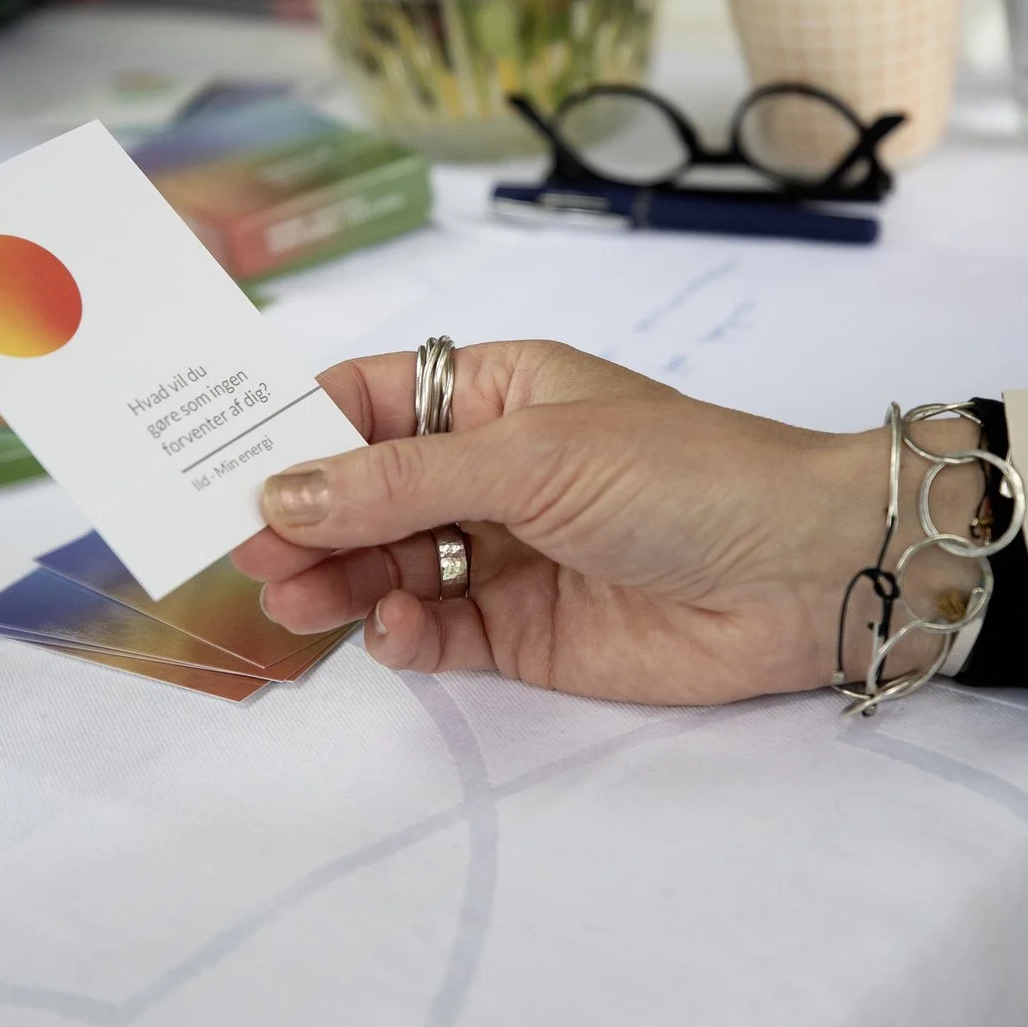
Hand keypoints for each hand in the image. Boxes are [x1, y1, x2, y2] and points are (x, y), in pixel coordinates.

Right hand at [230, 342, 984, 706]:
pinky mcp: (523, 633)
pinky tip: (391, 630)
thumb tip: (282, 490)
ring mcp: (502, 554)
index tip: (226, 465)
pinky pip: (435, 630)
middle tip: (250, 554)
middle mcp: (488, 469)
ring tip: (295, 601)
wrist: (801, 573)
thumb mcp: (531, 456)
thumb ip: (401, 481)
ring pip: (387, 565)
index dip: (297, 431)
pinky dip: (402, 634)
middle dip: (307, 517)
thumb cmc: (677, 475)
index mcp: (494, 392)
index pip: (369, 401)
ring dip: (338, 580)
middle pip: (364, 491)